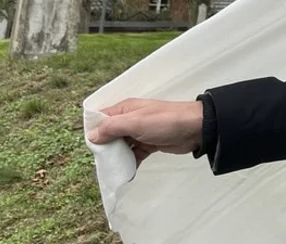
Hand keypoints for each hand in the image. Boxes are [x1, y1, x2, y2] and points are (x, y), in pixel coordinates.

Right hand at [89, 98, 203, 166]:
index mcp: (125, 110)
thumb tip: (92, 135)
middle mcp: (130, 119)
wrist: (196, 129)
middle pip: (109, 134)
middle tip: (101, 164)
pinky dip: (130, 163)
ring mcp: (140, 132)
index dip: (93, 131)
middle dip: (104, 148)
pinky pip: (134, 154)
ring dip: (117, 158)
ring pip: (121, 146)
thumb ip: (112, 128)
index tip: (90, 148)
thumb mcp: (135, 122)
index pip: (101, 118)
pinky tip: (126, 174)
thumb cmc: (165, 121)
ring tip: (112, 172)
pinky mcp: (149, 144)